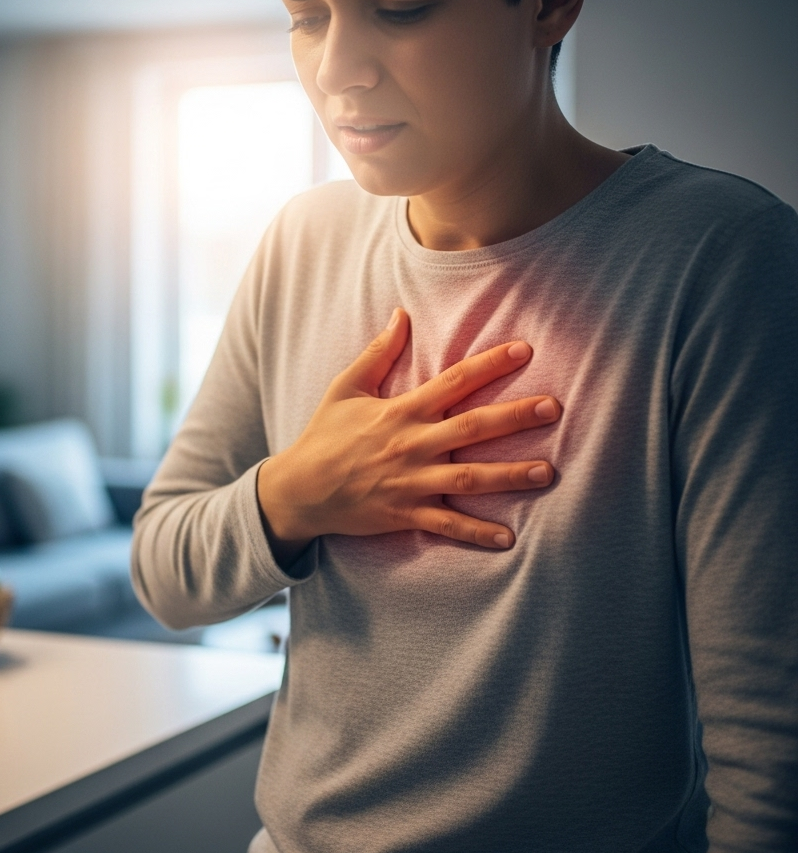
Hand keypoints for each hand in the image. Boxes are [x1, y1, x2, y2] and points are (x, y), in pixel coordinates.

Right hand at [257, 308, 560, 565]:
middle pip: (472, 428)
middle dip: (514, 417)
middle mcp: (411, 444)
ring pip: (468, 478)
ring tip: (547, 472)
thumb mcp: (345, 388)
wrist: (299, 490)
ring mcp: (410, 482)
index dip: (490, 364)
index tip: (525, 350)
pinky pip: (446, 524)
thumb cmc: (323, 436)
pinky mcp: (405, 513)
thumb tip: (401, 314)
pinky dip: (476, 532)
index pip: (453, 381)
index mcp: (401, 411)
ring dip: (508, 475)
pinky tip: (508, 538)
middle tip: (553, 408)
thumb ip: (378, 353)